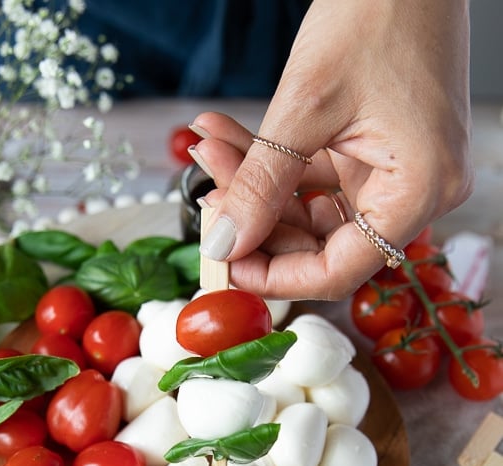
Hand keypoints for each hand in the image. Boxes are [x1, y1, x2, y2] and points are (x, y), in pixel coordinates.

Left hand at [189, 0, 472, 300]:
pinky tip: (227, 139)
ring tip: (208, 150)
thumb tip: (224, 242)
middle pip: (321, 243)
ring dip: (254, 185)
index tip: (225, 263)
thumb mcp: (306, 106)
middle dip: (255, 220)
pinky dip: (272, 161)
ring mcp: (395, 172)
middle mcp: (416, 191)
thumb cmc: (381, 11)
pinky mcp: (376, 152)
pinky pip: (315, 176)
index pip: (338, 270)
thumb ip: (261, 184)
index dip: (275, 275)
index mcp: (420, 191)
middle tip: (208, 199)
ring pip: (310, 209)